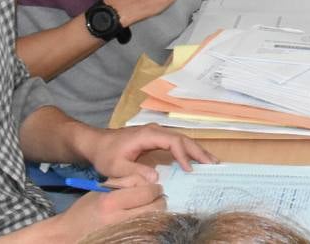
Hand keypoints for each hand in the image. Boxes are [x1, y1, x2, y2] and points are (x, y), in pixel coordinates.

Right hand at [49, 180, 165, 238]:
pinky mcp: (128, 241)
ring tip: (148, 208)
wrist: (69, 235)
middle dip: (159, 199)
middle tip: (154, 198)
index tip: (154, 187)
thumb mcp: (102, 189)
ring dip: (156, 212)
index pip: (148, 192)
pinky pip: (148, 232)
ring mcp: (125, 233)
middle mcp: (119, 219)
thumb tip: (150, 180)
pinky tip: (143, 220)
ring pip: (156, 221)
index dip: (155, 188)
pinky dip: (150, 225)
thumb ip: (126, 181)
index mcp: (111, 202)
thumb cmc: (84, 209)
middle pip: (157, 207)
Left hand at [81, 124, 216, 178]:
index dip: (183, 155)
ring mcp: (157, 133)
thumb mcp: (116, 167)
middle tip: (213, 164)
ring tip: (210, 162)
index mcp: (148, 134)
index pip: (173, 142)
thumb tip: (157, 179)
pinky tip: (195, 159)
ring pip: (182, 139)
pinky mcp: (156, 138)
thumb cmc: (106, 154)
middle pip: (182, 138)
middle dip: (198, 151)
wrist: (96, 143)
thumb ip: (135, 172)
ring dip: (196, 150)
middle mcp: (156, 130)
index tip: (189, 169)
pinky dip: (188, 150)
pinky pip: (176, 143)